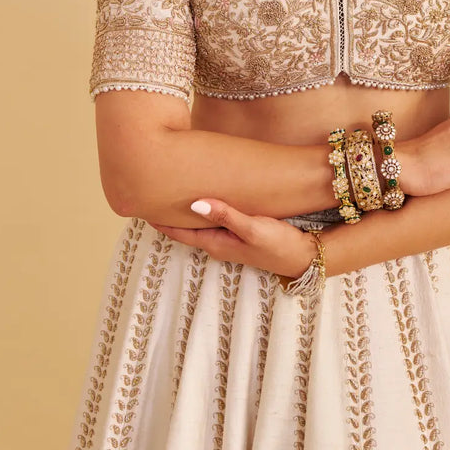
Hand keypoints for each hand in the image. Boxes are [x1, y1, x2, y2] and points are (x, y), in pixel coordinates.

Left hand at [149, 198, 317, 278]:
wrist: (306, 257)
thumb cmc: (280, 245)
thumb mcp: (254, 229)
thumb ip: (226, 215)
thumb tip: (194, 204)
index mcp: (217, 243)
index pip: (180, 232)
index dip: (161, 220)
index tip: (142, 204)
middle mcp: (219, 243)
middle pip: (186, 228)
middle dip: (169, 214)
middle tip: (151, 193)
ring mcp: (230, 240)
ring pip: (199, 224)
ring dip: (185, 212)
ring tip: (171, 193)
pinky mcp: (240, 234)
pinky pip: (214, 221)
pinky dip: (204, 211)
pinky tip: (205, 198)